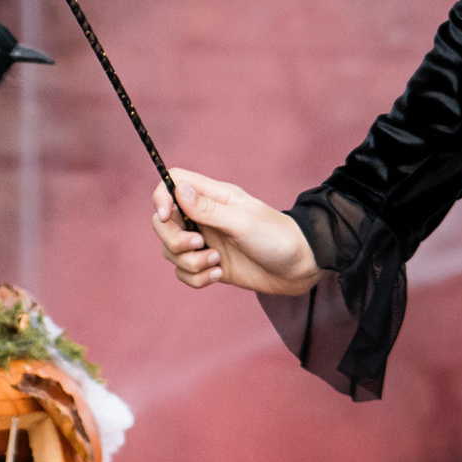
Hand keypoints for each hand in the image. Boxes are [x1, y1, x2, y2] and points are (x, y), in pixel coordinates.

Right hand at [151, 169, 323, 296]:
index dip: (161, 197)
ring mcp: (206, 242)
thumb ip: (207, 209)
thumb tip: (177, 189)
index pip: (171, 184)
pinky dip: (196, 278)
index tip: (166, 216)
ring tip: (217, 263)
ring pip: (172, 251)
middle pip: (163, 223)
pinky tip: (218, 276)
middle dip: (174, 239)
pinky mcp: (211, 265)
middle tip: (199, 244)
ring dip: (189, 262)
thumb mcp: (242, 221)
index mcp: (212, 197)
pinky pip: (185, 273)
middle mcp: (204, 217)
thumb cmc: (277, 237)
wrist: (301, 267)